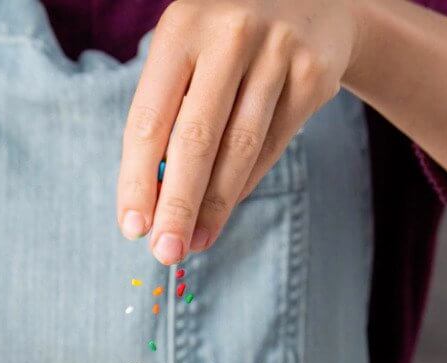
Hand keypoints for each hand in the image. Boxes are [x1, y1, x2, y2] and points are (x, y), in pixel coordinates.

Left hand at [117, 0, 361, 264]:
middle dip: (178, 204)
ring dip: (214, 205)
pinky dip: (244, 183)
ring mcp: (277, 53)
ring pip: (241, 148)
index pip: (150, 117)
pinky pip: (272, 144)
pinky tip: (222, 211)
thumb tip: (153, 197)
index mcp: (182, 26)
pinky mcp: (313, 74)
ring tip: (194, 243)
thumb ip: (169, 110)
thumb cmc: (225, 36)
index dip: (138, 177)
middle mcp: (230, 34)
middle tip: (165, 252)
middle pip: (197, 138)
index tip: (132, 226)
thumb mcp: (188, 48)